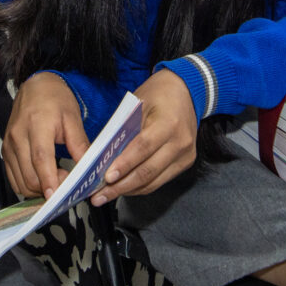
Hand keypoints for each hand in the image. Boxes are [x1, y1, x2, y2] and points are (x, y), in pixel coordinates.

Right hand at [3, 72, 88, 199]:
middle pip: (29, 175)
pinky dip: (28, 186)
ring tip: (57, 180)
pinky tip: (43, 179)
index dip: (48, 179)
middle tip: (67, 183)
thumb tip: (88, 169)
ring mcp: (9, 146)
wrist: (36, 87)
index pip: (40, 158)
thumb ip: (80, 144)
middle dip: (48, 188)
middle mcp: (18, 137)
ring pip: (20, 182)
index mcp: (37, 125)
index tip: (57, 196)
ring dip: (38, 190)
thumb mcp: (73, 118)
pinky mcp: (5, 152)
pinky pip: (14, 179)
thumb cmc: (56, 100)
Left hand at [90, 69, 196, 205]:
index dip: (124, 164)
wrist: (187, 90)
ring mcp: (185, 155)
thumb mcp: (137, 102)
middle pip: (148, 171)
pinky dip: (140, 186)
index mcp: (169, 123)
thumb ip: (123, 128)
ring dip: (128, 190)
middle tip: (99, 195)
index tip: (106, 178)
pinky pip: (160, 180)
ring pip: (153, 181)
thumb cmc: (159, 93)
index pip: (143, 148)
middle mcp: (180, 143)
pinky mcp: (185, 163)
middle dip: (121, 186)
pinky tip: (123, 188)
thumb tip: (103, 155)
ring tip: (106, 196)